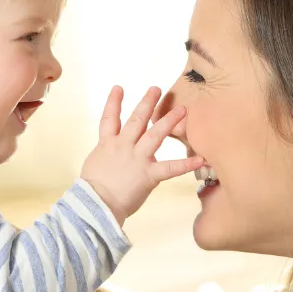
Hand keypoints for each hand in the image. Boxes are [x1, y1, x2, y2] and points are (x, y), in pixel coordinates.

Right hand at [81, 86, 202, 223]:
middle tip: (157, 89)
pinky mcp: (148, 175)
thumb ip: (106, 155)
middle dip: (147, 103)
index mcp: (107, 144)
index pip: (109, 119)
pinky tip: (200, 159)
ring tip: (181, 109)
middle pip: (136, 120)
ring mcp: (137, 159)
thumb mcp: (95, 165)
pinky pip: (170, 168)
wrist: (96, 203)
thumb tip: (112, 155)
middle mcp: (123, 146)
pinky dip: (186, 165)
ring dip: (168, 121)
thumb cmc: (92, 190)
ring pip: (154, 135)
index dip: (113, 102)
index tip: (119, 88)